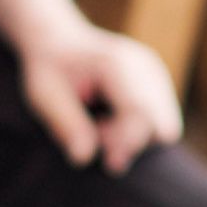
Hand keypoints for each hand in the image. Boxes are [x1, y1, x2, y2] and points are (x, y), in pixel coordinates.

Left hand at [0, 0, 182, 173]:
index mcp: (117, 64)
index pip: (140, 112)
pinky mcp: (159, 86)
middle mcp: (145, 66)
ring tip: (100, 124)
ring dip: (132, 137)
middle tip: (98, 134)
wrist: (60, 41)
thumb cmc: (51, 69)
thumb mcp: (45, 95)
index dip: (129, 143)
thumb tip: (84, 158)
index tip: (110, 164)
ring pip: (161, 127)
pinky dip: (135, 130)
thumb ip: (66, 124)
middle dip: (132, 141)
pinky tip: (110, 118)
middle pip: (160, 124)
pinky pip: (158, 123)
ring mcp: (156, 74)